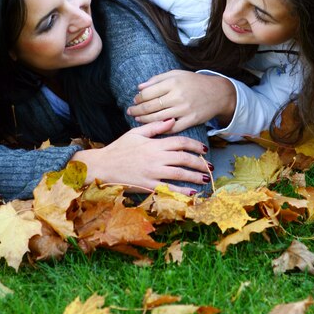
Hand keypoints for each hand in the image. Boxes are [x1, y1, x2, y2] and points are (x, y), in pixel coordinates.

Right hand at [73, 120, 210, 195]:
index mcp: (154, 144)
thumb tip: (172, 120)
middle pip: (184, 159)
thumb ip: (155, 127)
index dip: (195, 145)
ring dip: (195, 177)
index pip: (180, 143)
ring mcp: (153, 173)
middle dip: (199, 163)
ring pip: (180, 174)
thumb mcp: (136, 133)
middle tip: (210, 166)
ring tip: (205, 179)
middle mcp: (156, 158)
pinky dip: (181, 191)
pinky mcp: (148, 186)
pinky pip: (169, 189)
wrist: (103, 166)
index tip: (204, 149)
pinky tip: (191, 193)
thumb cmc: (119, 148)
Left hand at [127, 70, 235, 132]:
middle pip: (151, 106)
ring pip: (158, 118)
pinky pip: (171, 128)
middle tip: (130, 111)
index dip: (138, 98)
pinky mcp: (190, 120)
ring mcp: (184, 109)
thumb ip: (157, 79)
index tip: (135, 100)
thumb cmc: (194, 82)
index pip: (148, 92)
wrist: (218, 93)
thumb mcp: (176, 74)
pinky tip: (152, 127)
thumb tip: (139, 87)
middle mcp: (178, 96)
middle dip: (137, 110)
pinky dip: (160, 128)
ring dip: (144, 120)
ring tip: (137, 119)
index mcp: (173, 82)